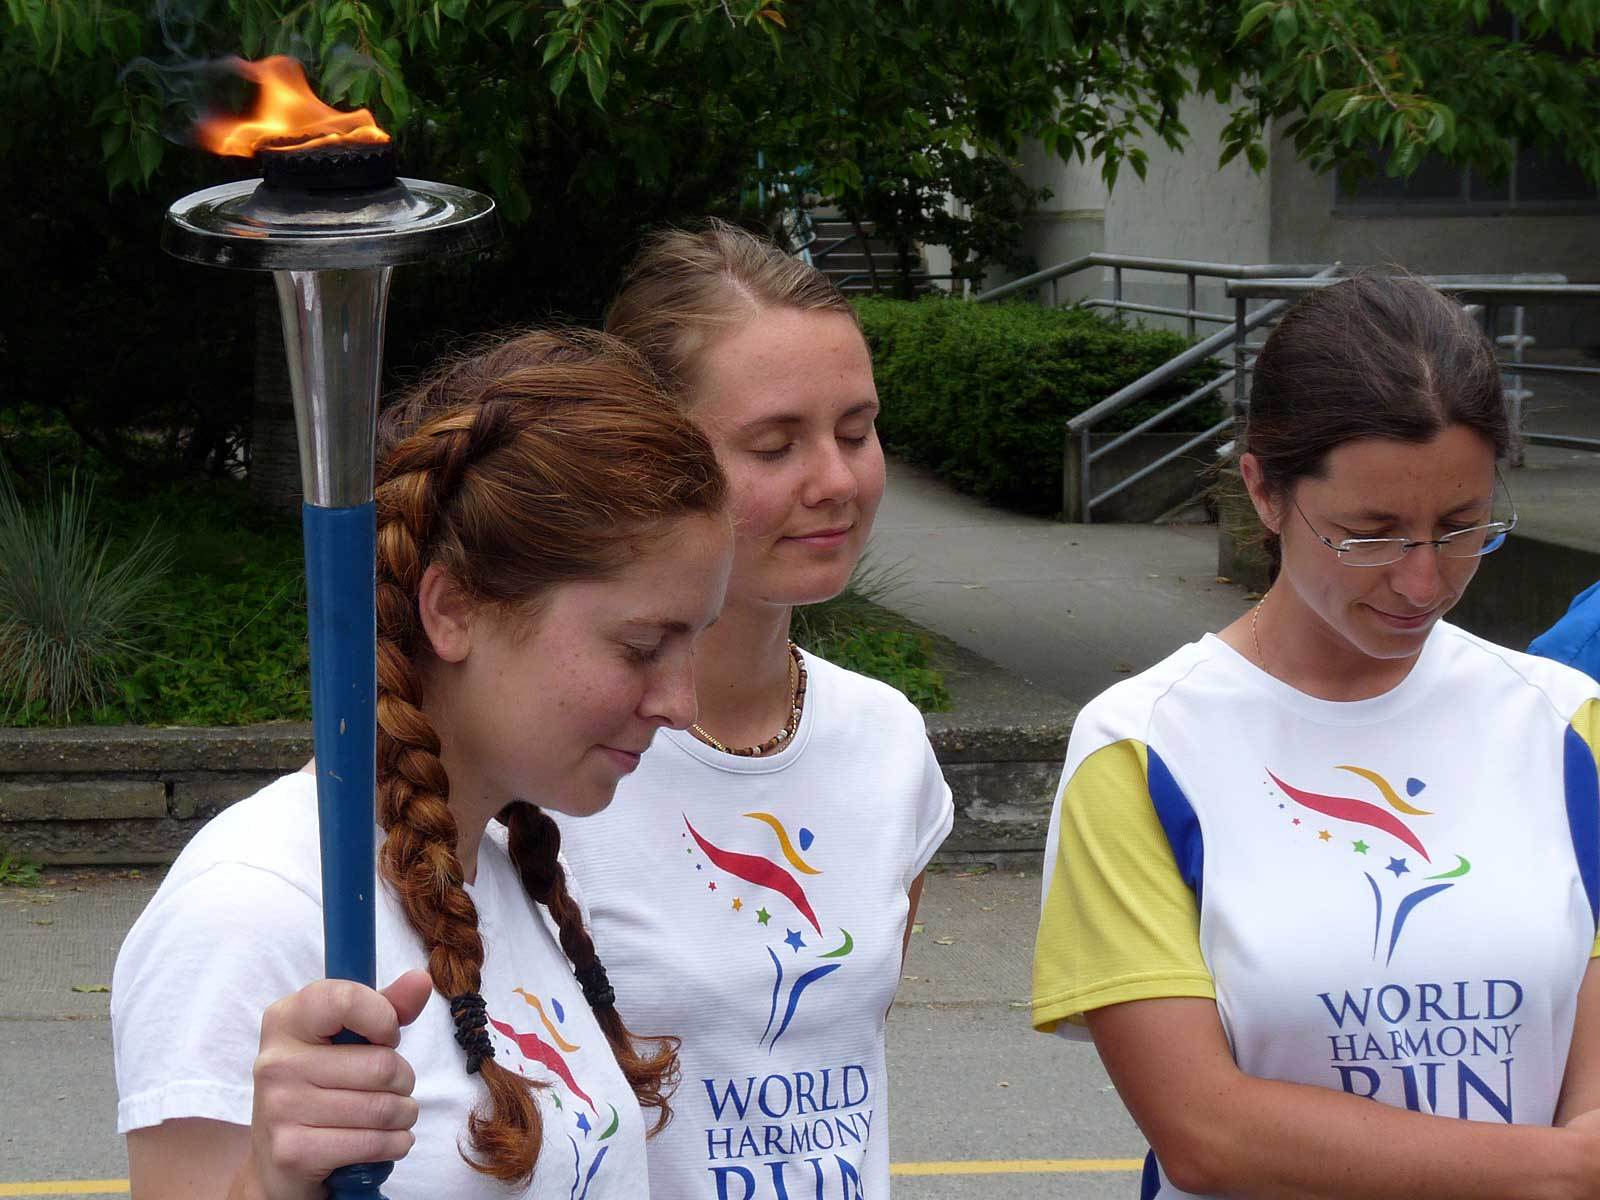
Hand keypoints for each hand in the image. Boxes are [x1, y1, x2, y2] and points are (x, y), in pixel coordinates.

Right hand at [241, 969, 432, 1199]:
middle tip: (394, 1087)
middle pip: (381, 1064)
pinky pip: (373, 1143)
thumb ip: (386, 1005)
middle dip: (404, 1079)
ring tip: (394, 1115)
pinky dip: (396, 1143)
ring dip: (404, 1114)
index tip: (387, 1036)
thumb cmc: (322, 1084)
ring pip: (383, 1107)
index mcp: (285, 1019)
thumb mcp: (347, 1038)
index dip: (384, 1018)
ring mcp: (279, 1108)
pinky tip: (388, 1140)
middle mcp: (276, 1061)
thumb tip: (421, 979)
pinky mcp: (292, 1152)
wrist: (278, 1160)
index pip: (345, 1000)